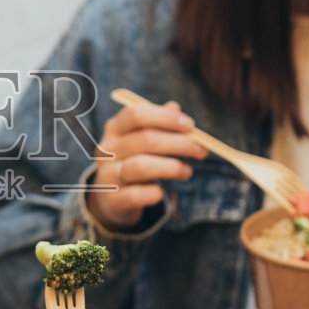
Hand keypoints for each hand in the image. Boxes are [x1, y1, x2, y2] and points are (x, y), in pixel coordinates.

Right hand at [86, 100, 207, 231]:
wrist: (113, 198)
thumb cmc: (134, 160)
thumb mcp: (142, 139)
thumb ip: (158, 122)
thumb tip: (175, 108)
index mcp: (114, 129)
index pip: (136, 114)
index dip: (165, 118)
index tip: (190, 125)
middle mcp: (107, 149)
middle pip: (145, 140)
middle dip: (179, 144)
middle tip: (201, 150)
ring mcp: (108, 175)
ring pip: (141, 166)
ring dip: (172, 168)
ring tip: (188, 172)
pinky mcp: (113, 199)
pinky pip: (137, 195)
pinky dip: (155, 193)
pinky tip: (163, 192)